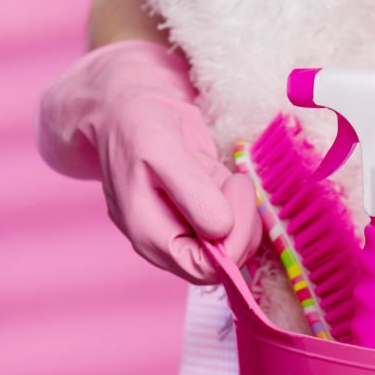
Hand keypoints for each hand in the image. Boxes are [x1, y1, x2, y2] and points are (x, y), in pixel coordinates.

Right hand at [35, 40, 260, 282]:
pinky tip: (231, 179)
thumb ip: (192, 193)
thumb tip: (221, 231)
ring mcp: (189, 224)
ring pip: (235, 242)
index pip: (203, 269)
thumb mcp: (162, 151)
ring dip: (245, 214)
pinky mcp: (206, 209)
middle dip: (243, 226)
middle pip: (224, 260)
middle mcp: (169, 237)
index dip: (231, 242)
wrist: (128, 105)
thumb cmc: (138, 125)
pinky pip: (237, 223)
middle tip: (237, 183)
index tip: (233, 194)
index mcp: (149, 234)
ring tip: (231, 179)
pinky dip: (244, 205)